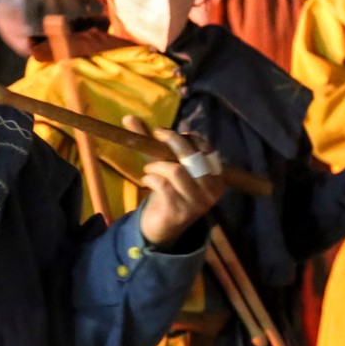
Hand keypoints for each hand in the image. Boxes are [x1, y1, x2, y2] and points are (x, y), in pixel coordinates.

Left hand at [123, 115, 225, 247]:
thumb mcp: (164, 166)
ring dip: (157, 165)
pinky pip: (163, 185)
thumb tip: (128, 117)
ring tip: (149, 168)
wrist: (162, 227)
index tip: (164, 134)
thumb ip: (152, 144)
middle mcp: (212, 189)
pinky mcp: (180, 212)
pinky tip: (147, 181)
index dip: (186, 137)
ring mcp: (197, 202)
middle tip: (156, 136)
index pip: (206, 149)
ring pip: (175, 170)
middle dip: (172, 140)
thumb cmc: (168, 193)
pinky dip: (151, 178)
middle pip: (192, 156)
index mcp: (216, 176)